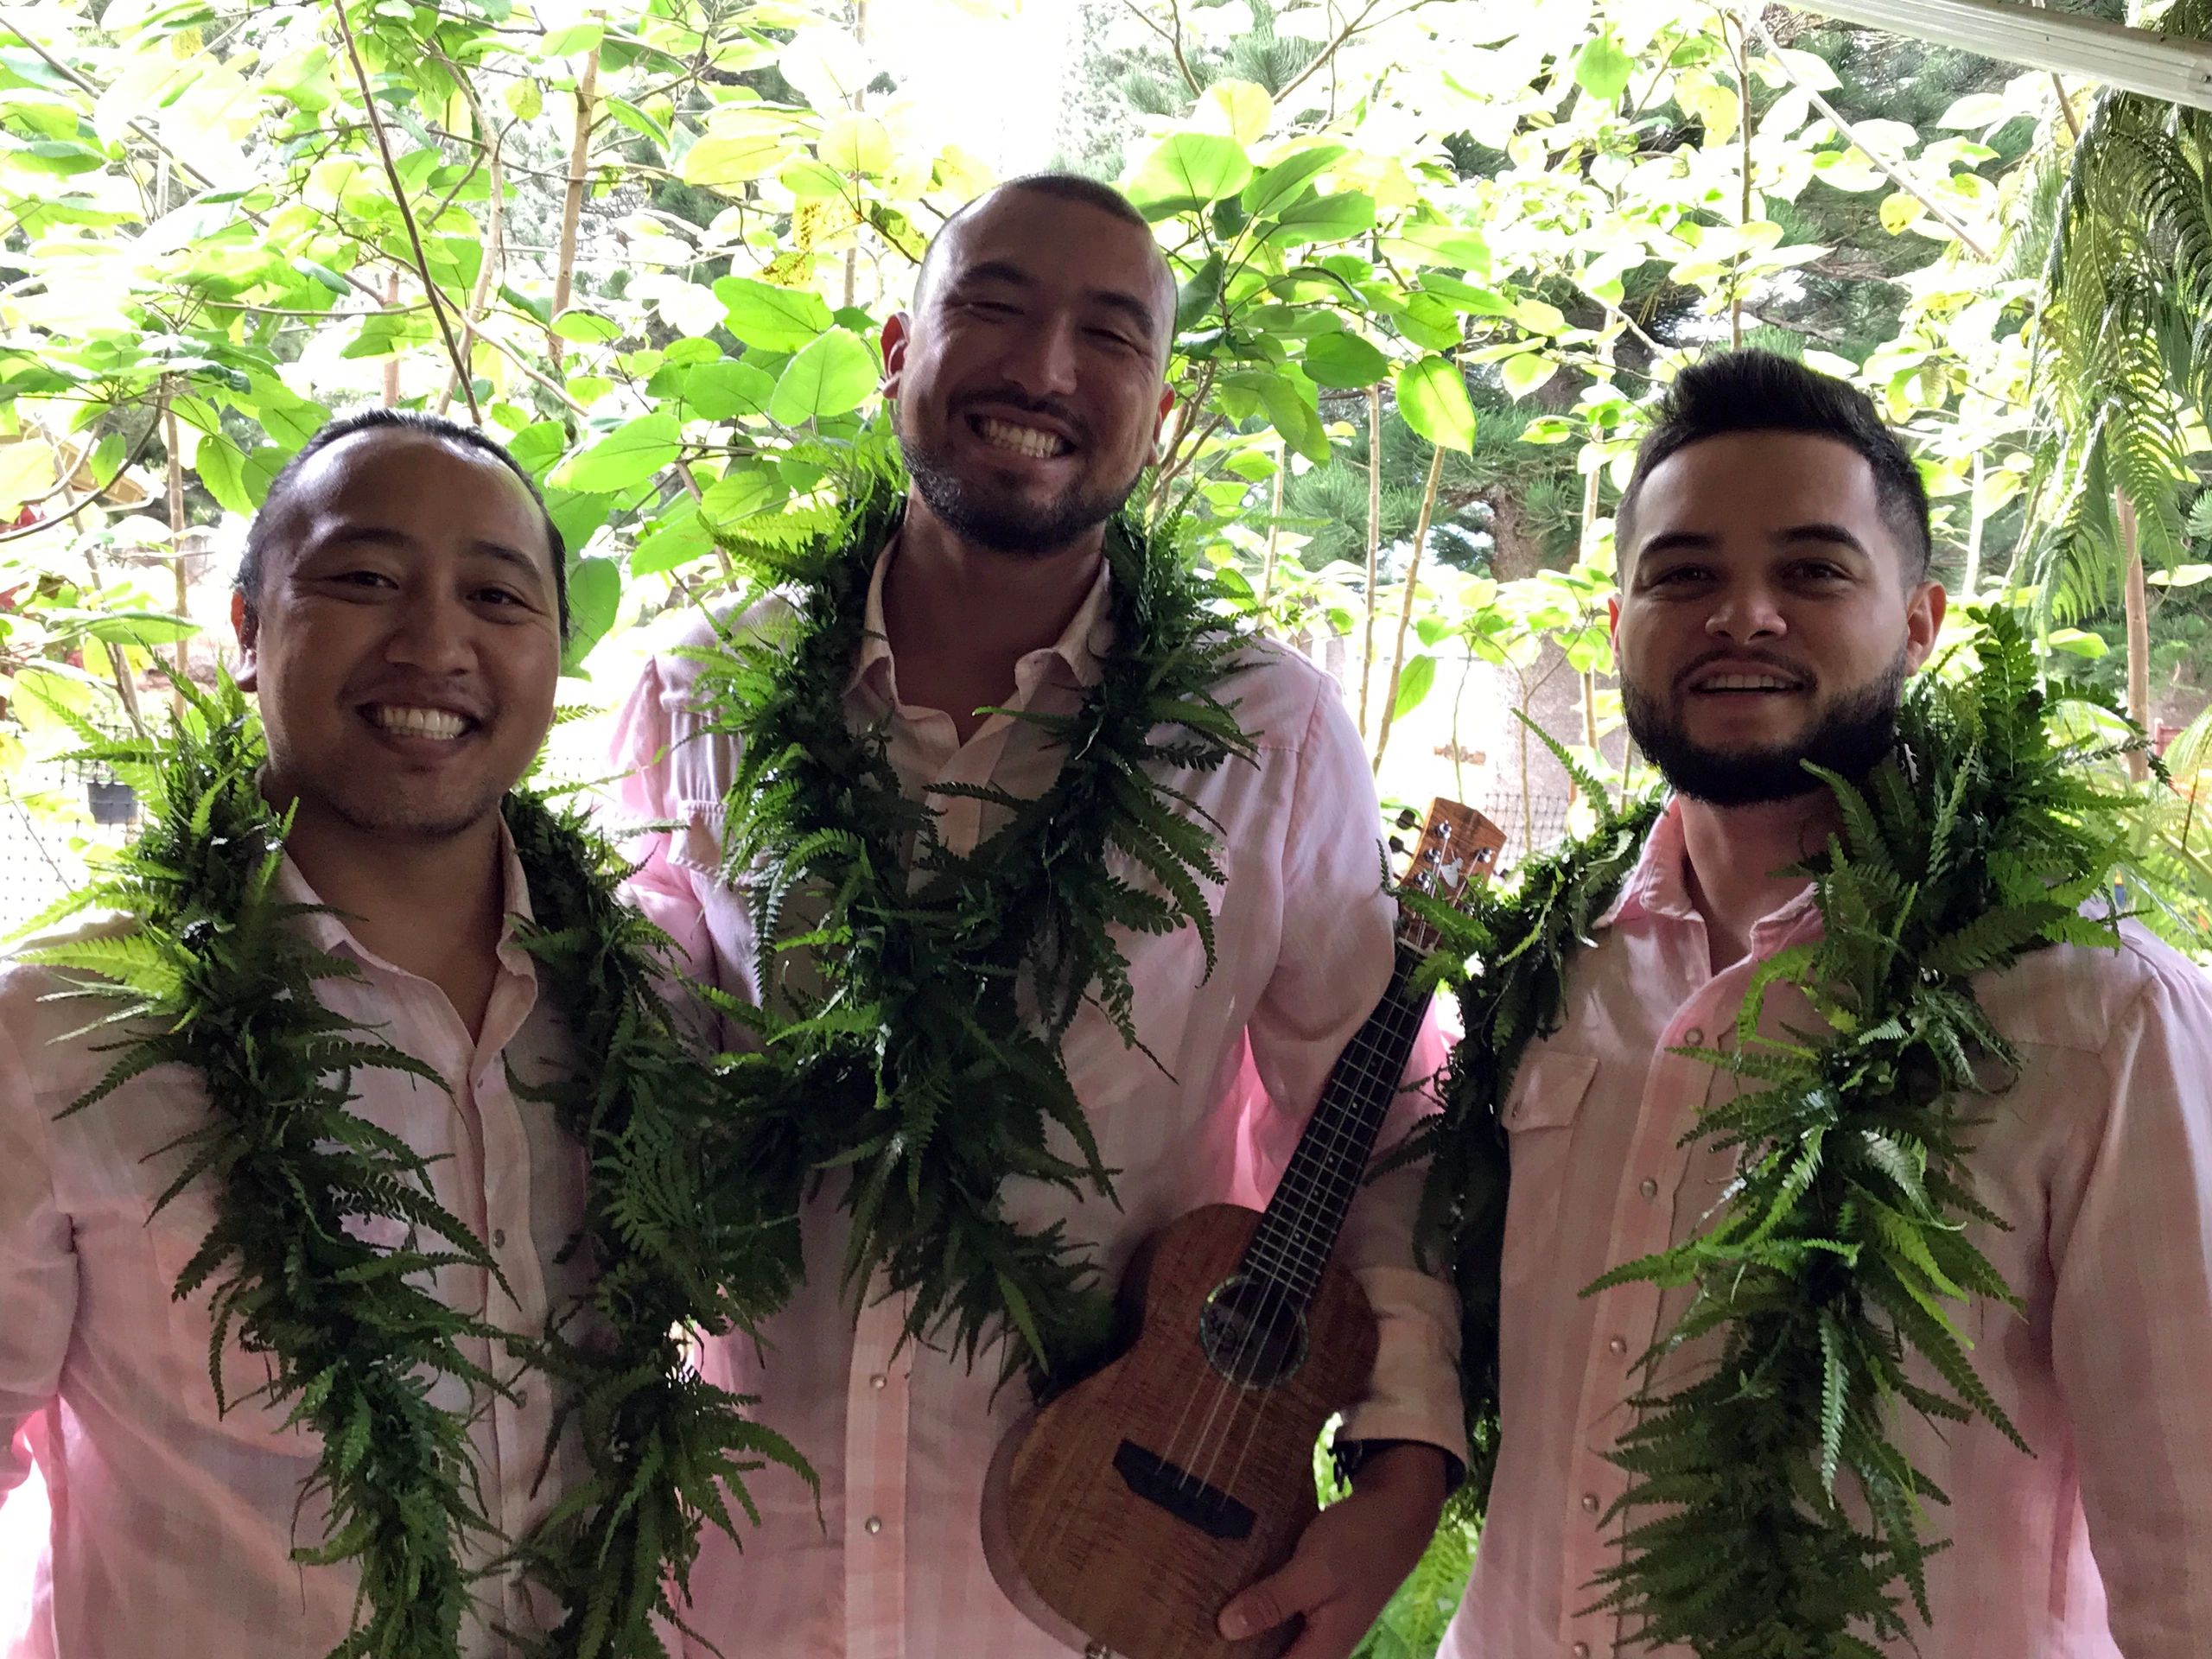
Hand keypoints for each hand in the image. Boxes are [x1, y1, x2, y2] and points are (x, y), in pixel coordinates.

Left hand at [1215, 1443, 1448, 1657]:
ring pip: (1273, 1635)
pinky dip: (1257, 1603)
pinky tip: (1229, 1590)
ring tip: (1203, 1613)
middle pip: (1271, 1656)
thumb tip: (1225, 1629)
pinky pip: (1279, 1611)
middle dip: (1238, 1647)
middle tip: (1195, 1631)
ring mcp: (1319, 1619)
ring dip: (1244, 1625)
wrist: (1400, 1506)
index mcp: (1324, 1649)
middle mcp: (1321, 1642)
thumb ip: (1272, 1602)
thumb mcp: (1313, 1571)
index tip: (1202, 1648)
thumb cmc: (1361, 1541)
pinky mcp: (1314, 1596)